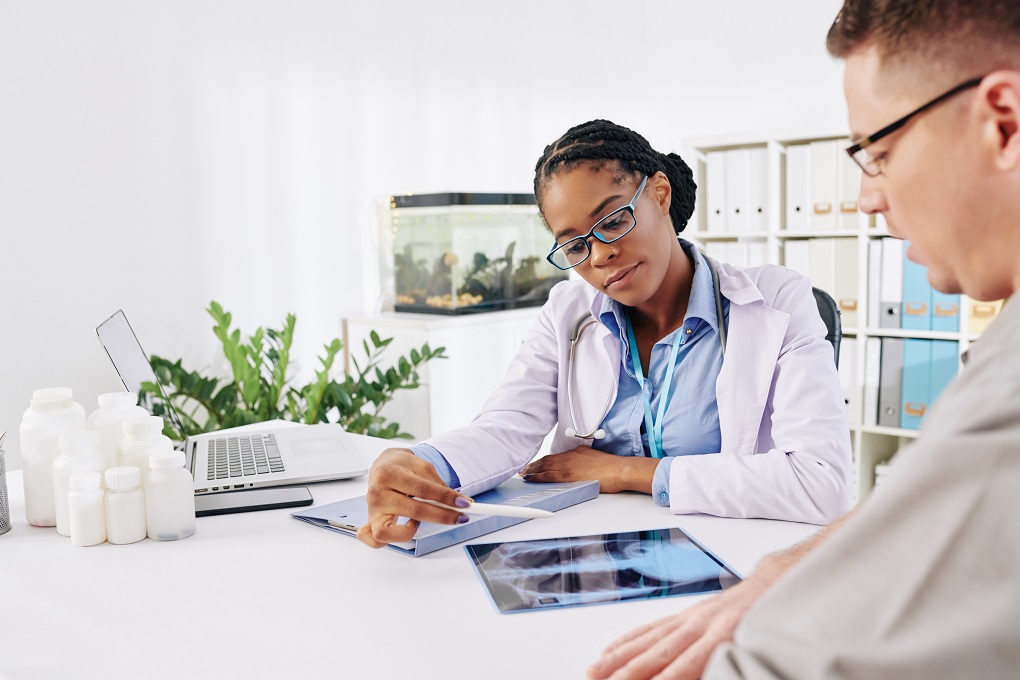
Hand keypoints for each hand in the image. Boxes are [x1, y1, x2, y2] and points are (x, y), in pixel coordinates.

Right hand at [356, 448, 471, 548]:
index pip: (422, 489)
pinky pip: (376, 541)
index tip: (464, 503)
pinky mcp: (372, 522)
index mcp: (389, 474)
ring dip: (409, 532)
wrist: (383, 466)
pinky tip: (404, 528)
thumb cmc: (402, 467)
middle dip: (442, 516)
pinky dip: (390, 541)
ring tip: (419, 522)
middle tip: (460, 517)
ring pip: (388, 532)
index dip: (446, 497)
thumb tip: (459, 502)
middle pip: (413, 510)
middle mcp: (377, 493)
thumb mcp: (422, 466)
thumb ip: (439, 485)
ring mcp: (372, 510)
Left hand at [519, 446, 657, 493]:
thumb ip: (583, 460)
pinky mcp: (568, 476)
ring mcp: (567, 466)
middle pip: (546, 461)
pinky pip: (548, 476)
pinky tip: (530, 479)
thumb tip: (578, 467)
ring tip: (523, 474)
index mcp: (575, 453)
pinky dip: (537, 476)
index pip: (554, 457)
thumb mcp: (594, 458)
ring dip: (532, 471)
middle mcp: (569, 457)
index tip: (535, 464)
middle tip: (523, 468)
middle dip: (533, 465)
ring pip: (544, 467)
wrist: (618, 469)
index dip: (542, 461)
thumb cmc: (610, 466)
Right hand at [586, 575, 769, 679]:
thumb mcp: (761, 648)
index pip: (681, 668)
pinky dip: (627, 640)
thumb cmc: (776, 623)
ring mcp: (689, 617)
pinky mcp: (685, 614)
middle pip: (655, 655)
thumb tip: (709, 672)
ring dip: (617, 659)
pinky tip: (609, 653)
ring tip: (592, 673)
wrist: (777, 584)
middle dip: (626, 674)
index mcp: (721, 636)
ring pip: (647, 641)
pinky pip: (650, 628)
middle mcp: (700, 625)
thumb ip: (730, 664)